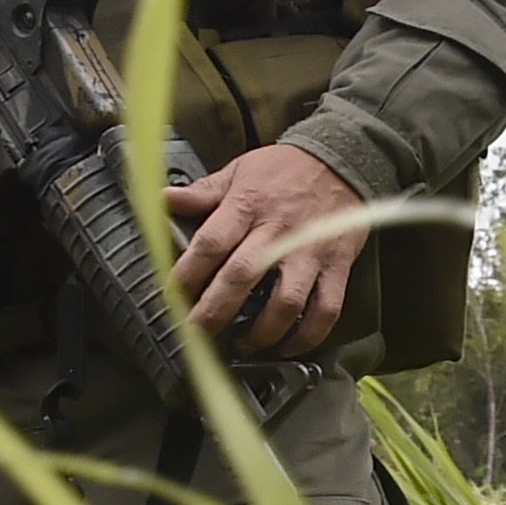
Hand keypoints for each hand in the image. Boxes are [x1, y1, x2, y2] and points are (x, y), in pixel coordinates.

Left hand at [166, 141, 368, 358]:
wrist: (341, 159)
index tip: (172, 296)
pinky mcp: (337, 266)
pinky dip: (308, 335)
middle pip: (241, 277)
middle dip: (214, 311)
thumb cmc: (285, 170)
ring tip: (243, 344)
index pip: (210, 244)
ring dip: (262, 331)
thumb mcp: (239, 171)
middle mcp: (278, 231)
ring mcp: (310, 252)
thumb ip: (203, 193)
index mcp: (247, 206)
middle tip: (196, 334)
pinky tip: (288, 345)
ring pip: (286, 302)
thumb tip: (163, 200)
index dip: (187, 274)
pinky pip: (326, 309)